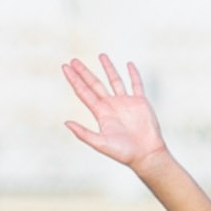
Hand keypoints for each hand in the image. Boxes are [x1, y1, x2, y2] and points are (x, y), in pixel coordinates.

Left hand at [62, 53, 169, 172]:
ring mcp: (126, 102)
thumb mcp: (100, 143)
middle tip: (73, 60)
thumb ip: (83, 133)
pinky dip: (133, 74)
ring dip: (108, 68)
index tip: (65, 68)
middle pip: (95, 84)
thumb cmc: (123, 152)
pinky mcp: (140, 102)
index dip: (74, 80)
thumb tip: (66, 122)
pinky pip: (136, 84)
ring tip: (101, 55)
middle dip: (84, 72)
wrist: (146, 154)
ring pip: (115, 80)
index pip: (84, 92)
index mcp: (100, 113)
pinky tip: (128, 65)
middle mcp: (111, 105)